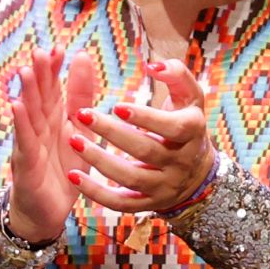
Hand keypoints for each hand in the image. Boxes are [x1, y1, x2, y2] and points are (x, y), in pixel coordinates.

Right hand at [5, 50, 100, 242]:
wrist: (47, 212)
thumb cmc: (62, 170)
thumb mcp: (80, 131)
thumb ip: (81, 97)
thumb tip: (83, 57)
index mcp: (55, 119)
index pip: (53, 89)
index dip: (54, 70)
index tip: (57, 48)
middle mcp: (40, 128)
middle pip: (39, 98)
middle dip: (39, 75)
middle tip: (39, 52)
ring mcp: (30, 145)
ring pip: (29, 116)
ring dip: (26, 94)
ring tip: (26, 72)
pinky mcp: (26, 165)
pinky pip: (24, 142)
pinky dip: (20, 125)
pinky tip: (16, 107)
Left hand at [63, 57, 215, 213]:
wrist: (198, 171)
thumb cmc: (185, 122)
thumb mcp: (190, 96)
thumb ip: (176, 74)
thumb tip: (154, 65)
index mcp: (192, 132)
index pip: (172, 128)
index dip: (146, 118)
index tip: (117, 106)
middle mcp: (181, 162)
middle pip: (146, 151)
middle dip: (112, 134)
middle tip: (82, 114)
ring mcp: (165, 186)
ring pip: (131, 178)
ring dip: (99, 161)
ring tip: (72, 140)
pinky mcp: (149, 204)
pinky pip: (121, 203)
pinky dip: (96, 193)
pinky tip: (73, 176)